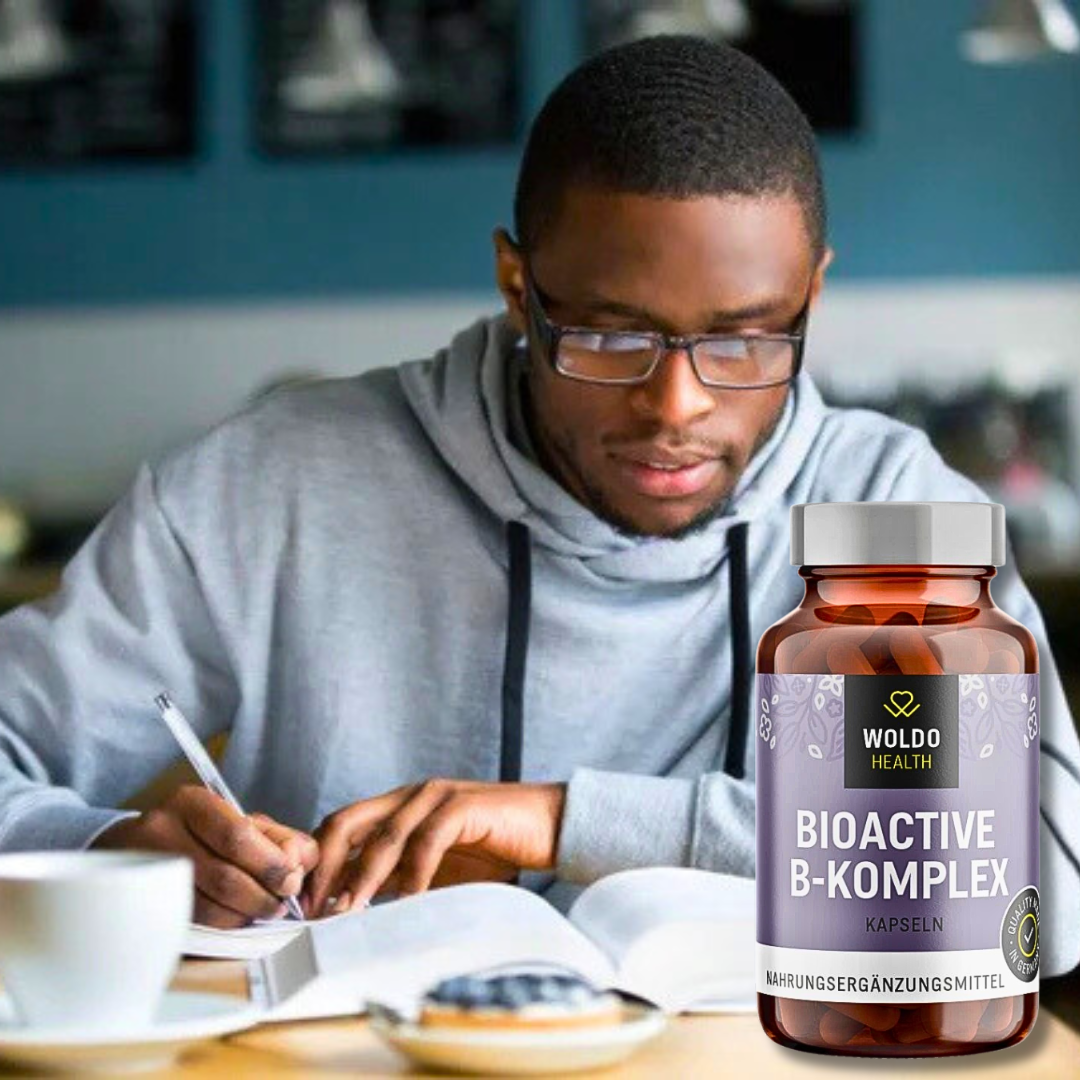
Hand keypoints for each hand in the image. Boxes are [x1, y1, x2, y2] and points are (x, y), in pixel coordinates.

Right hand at [92, 785, 318, 927]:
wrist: (132, 847)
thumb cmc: (199, 833)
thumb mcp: (238, 820)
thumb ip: (278, 838)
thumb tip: (303, 862)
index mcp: (192, 803)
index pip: (237, 836)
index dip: (270, 864)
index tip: (291, 880)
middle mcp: (163, 833)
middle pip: (225, 876)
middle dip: (262, 895)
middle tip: (280, 903)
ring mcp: (148, 872)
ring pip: (208, 908)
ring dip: (245, 915)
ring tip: (261, 910)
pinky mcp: (144, 905)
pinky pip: (193, 925)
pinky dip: (223, 925)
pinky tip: (235, 917)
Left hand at [304, 780, 566, 916]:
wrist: (549, 826)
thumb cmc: (494, 849)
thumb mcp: (434, 868)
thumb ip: (397, 877)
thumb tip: (352, 907)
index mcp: (399, 806)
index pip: (341, 827)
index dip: (318, 863)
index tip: (304, 906)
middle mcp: (411, 795)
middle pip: (347, 822)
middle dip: (324, 866)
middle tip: (314, 909)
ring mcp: (436, 797)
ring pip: (384, 836)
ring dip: (362, 877)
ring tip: (348, 911)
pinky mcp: (463, 807)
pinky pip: (427, 841)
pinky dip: (413, 874)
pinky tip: (407, 902)